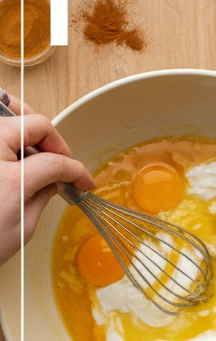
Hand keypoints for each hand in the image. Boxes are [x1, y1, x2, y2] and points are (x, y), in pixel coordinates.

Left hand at [0, 95, 94, 265]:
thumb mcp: (23, 225)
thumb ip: (43, 196)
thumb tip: (56, 181)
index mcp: (8, 172)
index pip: (54, 160)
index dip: (75, 170)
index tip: (83, 180)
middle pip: (34, 122)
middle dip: (53, 142)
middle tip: (61, 163)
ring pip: (10, 115)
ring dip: (29, 129)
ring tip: (39, 154)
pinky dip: (10, 133)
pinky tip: (17, 154)